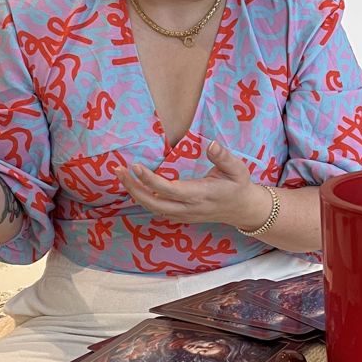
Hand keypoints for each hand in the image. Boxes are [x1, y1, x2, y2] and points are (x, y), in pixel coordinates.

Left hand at [119, 140, 273, 228]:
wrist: (243, 210)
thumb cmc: (239, 186)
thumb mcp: (238, 169)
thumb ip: (223, 157)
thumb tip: (211, 144)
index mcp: (200, 195)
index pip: (169, 190)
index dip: (150, 180)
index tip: (135, 166)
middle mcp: (189, 208)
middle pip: (153, 203)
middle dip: (133, 188)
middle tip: (118, 171)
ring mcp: (184, 215)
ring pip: (152, 209)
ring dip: (135, 193)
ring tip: (122, 176)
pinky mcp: (181, 217)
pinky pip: (157, 210)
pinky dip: (143, 199)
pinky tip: (135, 186)